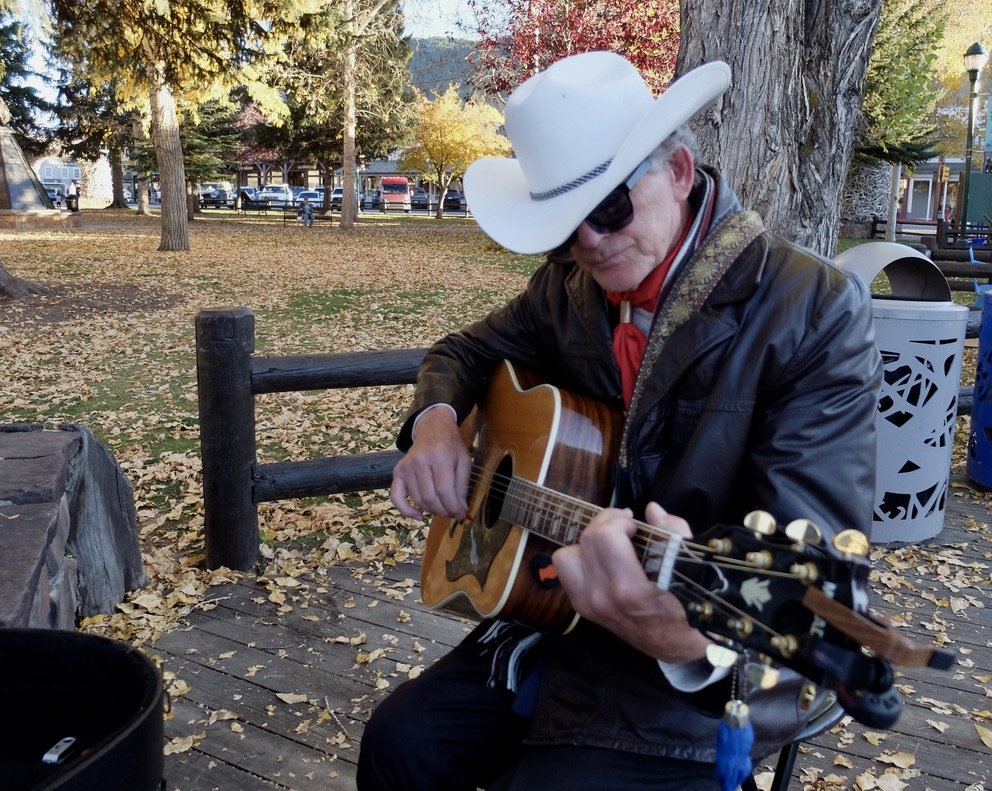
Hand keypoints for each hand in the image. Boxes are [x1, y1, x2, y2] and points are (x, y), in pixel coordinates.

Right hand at [390, 407, 470, 519]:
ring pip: (418, 499)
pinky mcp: (398, 471)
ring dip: (432, 510)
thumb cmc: (451, 446)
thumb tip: (460, 510)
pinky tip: (419, 515)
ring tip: (442, 509)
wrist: (433, 429)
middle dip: (444, 511)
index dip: (454, 507)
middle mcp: (420, 461)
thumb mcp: (464, 461)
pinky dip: (405, 510)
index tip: (461, 514)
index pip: (445, 490)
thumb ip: (463, 486)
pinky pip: (396, 496)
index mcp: (440, 456)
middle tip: (453, 513)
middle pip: (430, 497)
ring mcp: (406, 466)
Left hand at [553, 502, 711, 662]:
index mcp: (628, 590)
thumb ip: (671, 532)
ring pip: (567, 555)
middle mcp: (601, 598)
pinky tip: (603, 559)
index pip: (604, 537)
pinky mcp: (582, 608)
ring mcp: (588, 606)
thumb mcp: (690, 567)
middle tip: (626, 526)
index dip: (619, 521)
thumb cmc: (688, 606)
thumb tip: (651, 510)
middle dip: (606, 523)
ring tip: (611, 543)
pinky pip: (566, 570)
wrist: (677, 645)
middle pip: (586, 540)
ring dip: (588, 543)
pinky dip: (580, 558)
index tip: (636, 526)